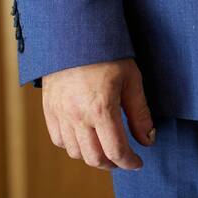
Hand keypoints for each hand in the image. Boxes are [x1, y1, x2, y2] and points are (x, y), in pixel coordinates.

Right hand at [40, 58, 155, 170]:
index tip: (138, 163)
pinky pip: (58, 139)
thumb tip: (148, 140)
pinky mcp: (49, 109)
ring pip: (75, 152)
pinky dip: (72, 145)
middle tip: (123, 158)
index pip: (116, 151)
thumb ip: (140, 113)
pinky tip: (85, 136)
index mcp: (101, 109)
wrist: (75, 33)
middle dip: (112, 164)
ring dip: (92, 156)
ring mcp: (60, 113)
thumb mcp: (132, 79)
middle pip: (94, 158)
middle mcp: (77, 116)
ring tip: (105, 147)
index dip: (130, 162)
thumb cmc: (108, 54)